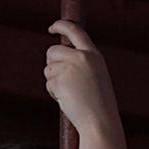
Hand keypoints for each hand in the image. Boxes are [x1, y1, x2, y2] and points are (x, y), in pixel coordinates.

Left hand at [44, 20, 130, 148]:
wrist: (100, 122)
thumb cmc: (99, 104)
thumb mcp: (96, 77)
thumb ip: (81, 63)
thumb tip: (56, 58)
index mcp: (94, 55)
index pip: (75, 31)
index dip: (61, 26)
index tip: (52, 27)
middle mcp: (82, 58)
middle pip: (53, 51)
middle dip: (51, 64)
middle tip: (60, 80)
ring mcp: (70, 68)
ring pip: (48, 68)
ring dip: (53, 80)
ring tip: (70, 93)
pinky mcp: (60, 80)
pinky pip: (48, 83)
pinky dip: (53, 92)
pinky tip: (67, 100)